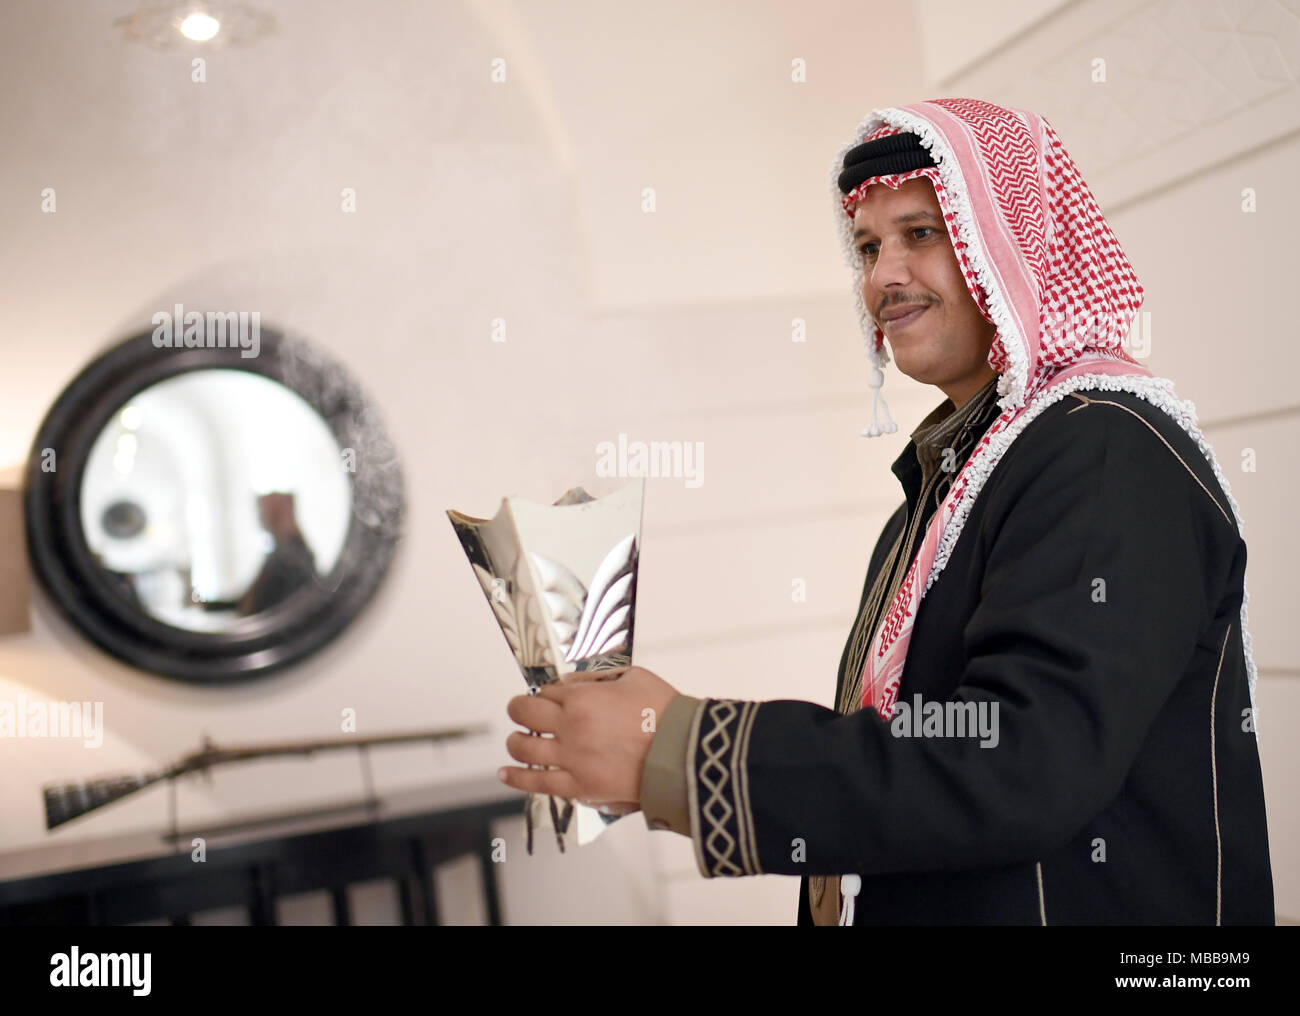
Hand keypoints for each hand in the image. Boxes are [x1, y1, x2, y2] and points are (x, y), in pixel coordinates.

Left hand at [498, 665, 679, 808]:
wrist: (683, 754)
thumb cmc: (665, 714)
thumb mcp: (634, 677)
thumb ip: (599, 677)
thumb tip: (575, 682)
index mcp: (582, 698)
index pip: (546, 691)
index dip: (546, 692)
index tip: (550, 696)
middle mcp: (570, 727)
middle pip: (524, 714)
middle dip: (519, 709)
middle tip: (522, 712)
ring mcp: (572, 759)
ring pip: (523, 748)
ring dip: (516, 742)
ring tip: (518, 741)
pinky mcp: (579, 787)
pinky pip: (537, 783)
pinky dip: (516, 778)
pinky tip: (506, 773)